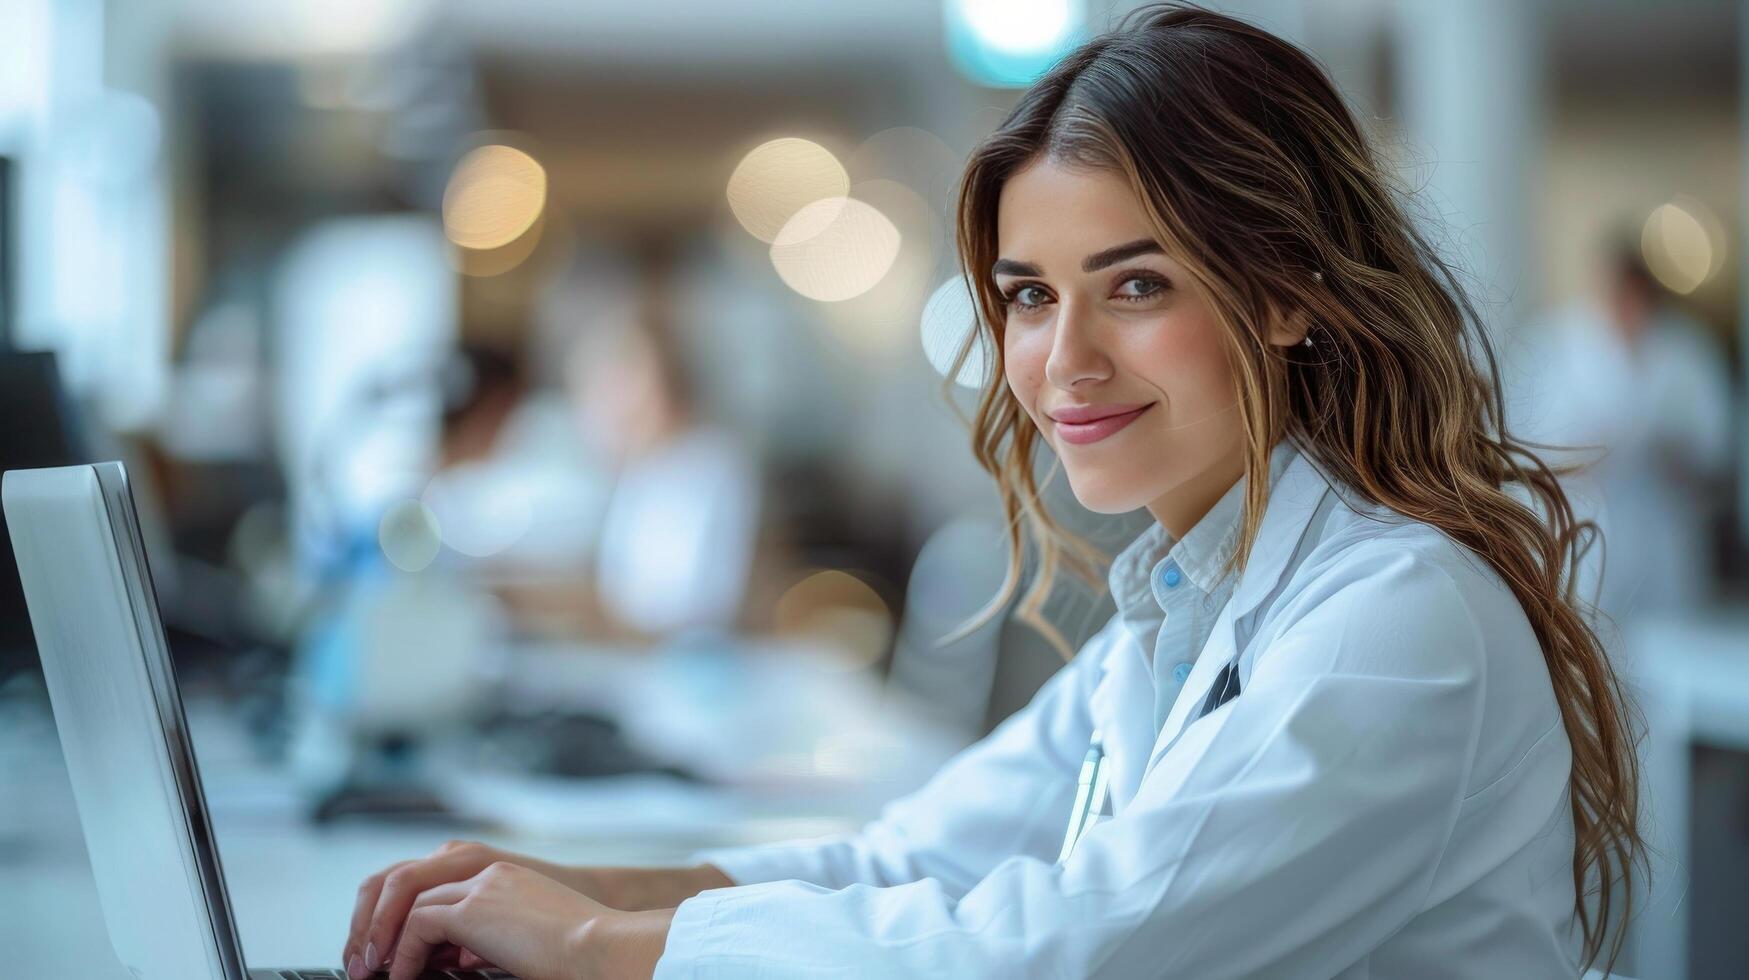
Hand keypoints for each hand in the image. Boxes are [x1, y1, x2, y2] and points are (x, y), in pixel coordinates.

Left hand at [344, 839, 581, 975]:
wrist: (600, 946)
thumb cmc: (576, 948)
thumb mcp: (522, 936)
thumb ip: (486, 938)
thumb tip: (456, 958)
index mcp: (497, 873)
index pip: (429, 881)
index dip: (398, 913)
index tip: (384, 949)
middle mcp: (482, 867)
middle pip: (405, 879)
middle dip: (375, 918)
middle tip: (362, 958)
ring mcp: (478, 882)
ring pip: (403, 896)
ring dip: (379, 935)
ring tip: (370, 970)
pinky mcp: (474, 908)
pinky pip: (417, 926)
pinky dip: (402, 954)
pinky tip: (401, 977)